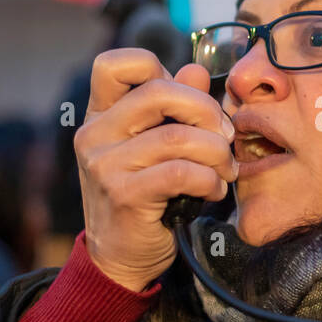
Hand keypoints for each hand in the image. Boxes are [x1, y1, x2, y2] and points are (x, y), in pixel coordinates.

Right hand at [75, 49, 236, 290]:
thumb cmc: (145, 196)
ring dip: (216, 153)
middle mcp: (95, 134)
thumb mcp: (157, 147)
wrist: (119, 258)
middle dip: (206, 110)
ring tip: (226, 170)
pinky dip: (210, 180)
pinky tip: (214, 190)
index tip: (186, 99)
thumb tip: (197, 70)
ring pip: (178, 137)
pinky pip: (182, 173)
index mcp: (101, 114)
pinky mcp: (124, 195)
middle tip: (226, 136)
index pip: (117, 64)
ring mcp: (105, 164)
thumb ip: (176, 106)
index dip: (159, 67)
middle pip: (158, 91)